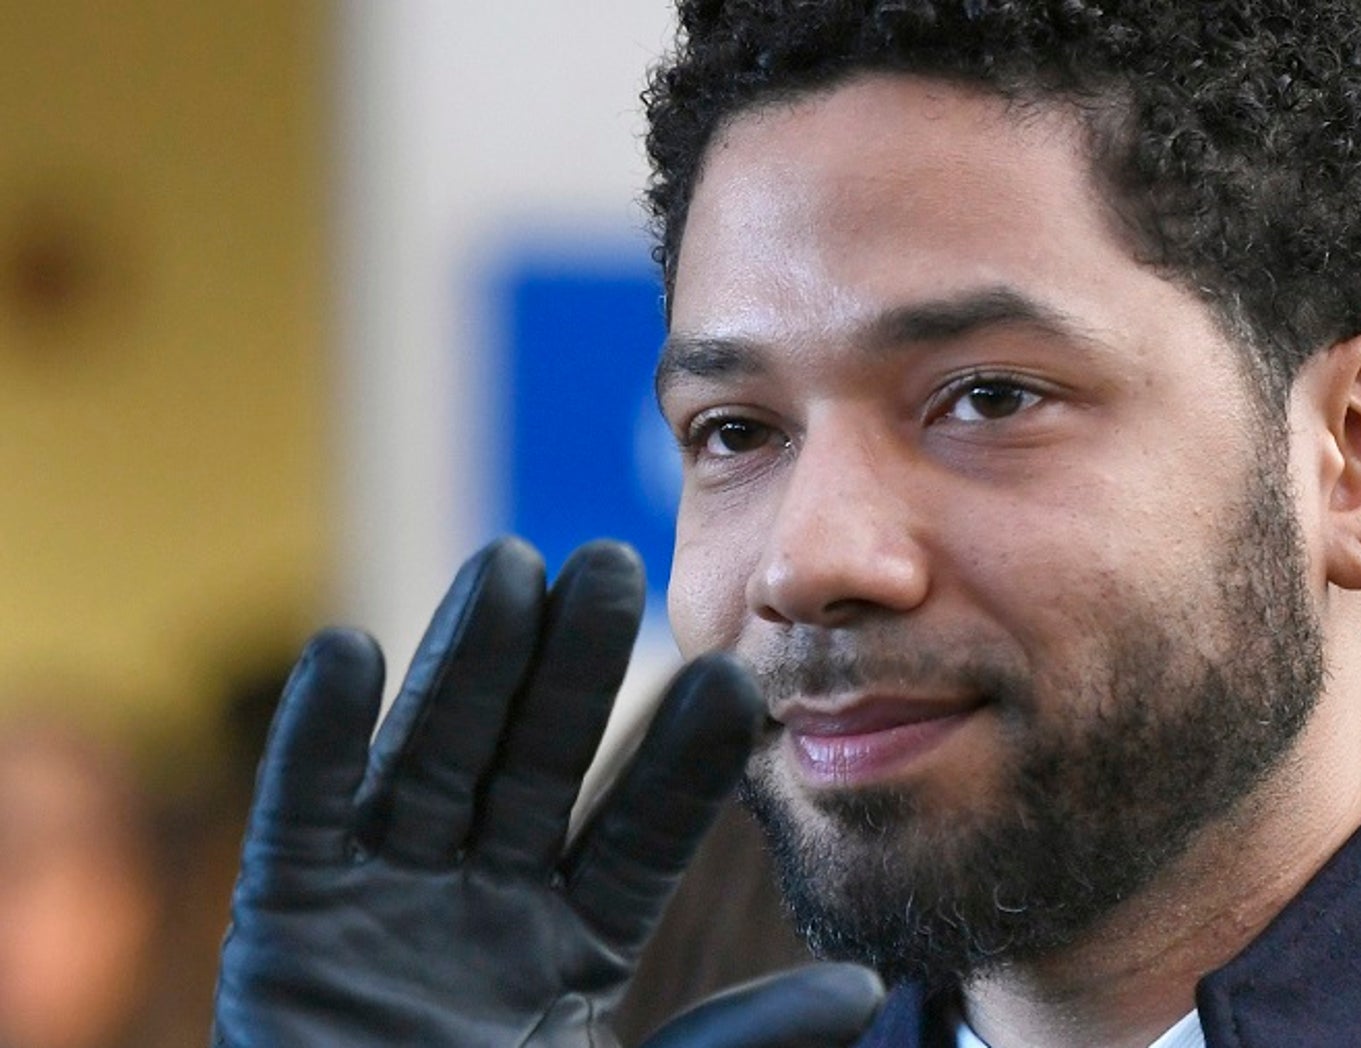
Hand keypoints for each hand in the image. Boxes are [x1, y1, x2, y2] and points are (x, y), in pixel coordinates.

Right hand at [212, 538, 881, 1046]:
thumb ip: (740, 1042)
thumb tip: (865, 988)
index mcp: (579, 941)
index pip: (643, 834)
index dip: (682, 761)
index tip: (734, 678)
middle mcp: (488, 900)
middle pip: (538, 766)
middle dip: (574, 670)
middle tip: (615, 564)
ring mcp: (388, 903)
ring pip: (434, 762)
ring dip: (465, 666)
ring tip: (505, 565)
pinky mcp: (286, 928)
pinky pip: (302, 820)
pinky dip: (315, 743)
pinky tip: (346, 654)